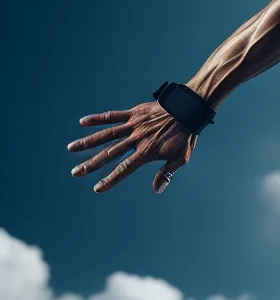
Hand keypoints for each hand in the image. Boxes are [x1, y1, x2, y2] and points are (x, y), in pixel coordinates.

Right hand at [68, 100, 196, 193]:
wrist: (188, 110)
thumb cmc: (185, 136)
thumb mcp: (181, 158)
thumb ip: (167, 173)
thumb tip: (158, 189)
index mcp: (147, 152)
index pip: (124, 169)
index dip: (110, 179)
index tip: (97, 188)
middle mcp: (136, 140)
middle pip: (109, 154)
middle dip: (91, 165)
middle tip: (75, 173)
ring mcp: (133, 125)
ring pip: (106, 135)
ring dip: (88, 142)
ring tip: (71, 148)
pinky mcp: (133, 113)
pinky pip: (112, 116)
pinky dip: (98, 119)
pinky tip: (82, 122)